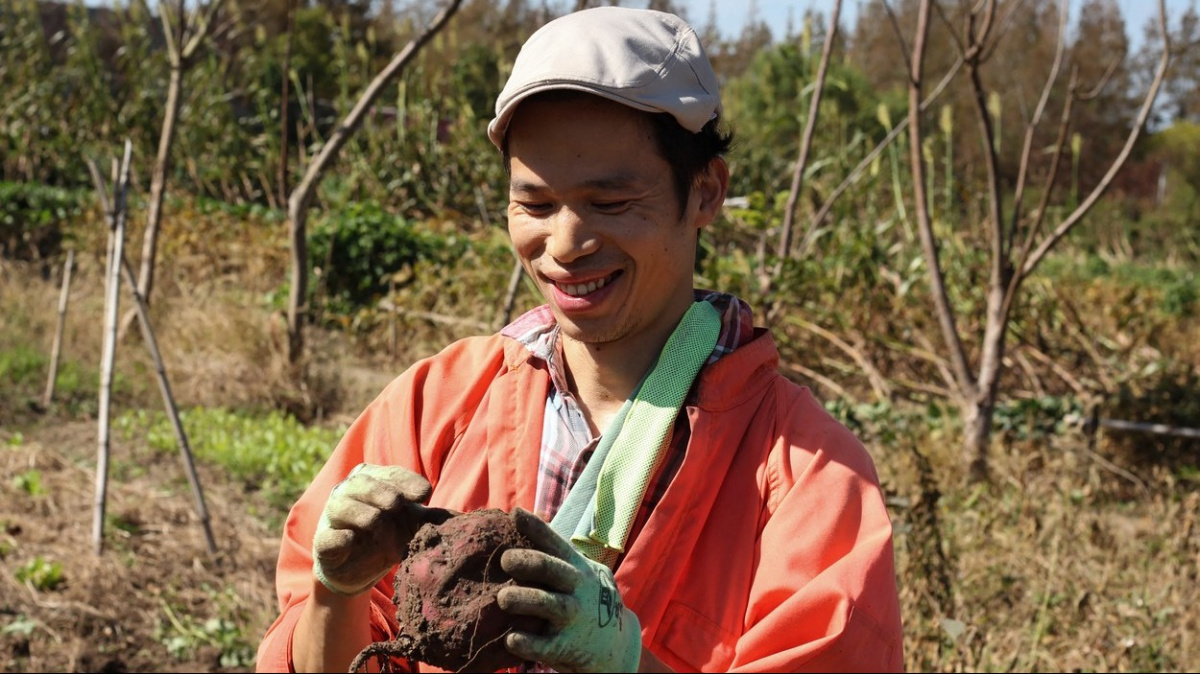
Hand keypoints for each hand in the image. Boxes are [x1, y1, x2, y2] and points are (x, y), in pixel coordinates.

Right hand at [312, 463, 449, 595]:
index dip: (405, 481)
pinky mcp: (323, 544)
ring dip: (362, 513)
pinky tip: (351, 539)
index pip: (389, 474)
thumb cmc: (388, 537)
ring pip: (341, 505)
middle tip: (396, 504)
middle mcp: (349, 492)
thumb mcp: (412, 525)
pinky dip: (339, 537)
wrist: (360, 570)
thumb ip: (431, 519)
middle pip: (362, 482)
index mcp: (373, 480)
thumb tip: (462, 519)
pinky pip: (327, 537)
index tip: (424, 493)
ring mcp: (332, 517)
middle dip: (381, 491)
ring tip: (377, 523)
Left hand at [497, 507, 641, 672]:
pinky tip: (511, 639)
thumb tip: (527, 516)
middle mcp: (577, 589)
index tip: (515, 514)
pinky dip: (528, 643)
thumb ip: (559, 552)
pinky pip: (546, 646)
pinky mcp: (567, 647)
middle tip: (504, 560)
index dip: (535, 528)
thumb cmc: (587, 600)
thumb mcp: (584, 572)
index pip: (555, 544)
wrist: (615, 646)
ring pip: (549, 604)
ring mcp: (574, 618)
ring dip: (524, 599)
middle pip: (551, 569)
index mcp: (578, 568)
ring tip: (502, 599)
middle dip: (526, 561)